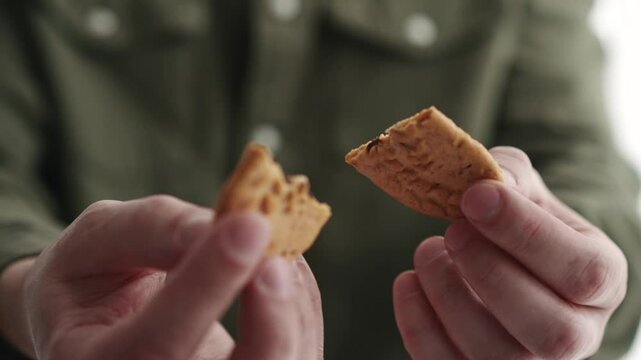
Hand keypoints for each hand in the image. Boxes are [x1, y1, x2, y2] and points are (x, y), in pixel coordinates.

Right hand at [7, 196, 322, 359]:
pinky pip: (297, 352)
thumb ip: (152, 229)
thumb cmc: (97, 276)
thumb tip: (223, 224)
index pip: (159, 344)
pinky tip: (278, 263)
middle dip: (272, 317)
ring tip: (273, 241)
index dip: (207, 285)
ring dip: (292, 299)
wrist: (106, 317)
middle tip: (280, 251)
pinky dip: (299, 302)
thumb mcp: (99, 240)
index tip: (249, 226)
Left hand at [393, 147, 626, 358]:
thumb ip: (510, 177)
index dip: (525, 233)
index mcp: (601, 281)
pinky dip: (418, 325)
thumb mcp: (526, 190)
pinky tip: (407, 281)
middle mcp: (577, 334)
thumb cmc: (523, 222)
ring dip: (450, 298)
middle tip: (452, 230)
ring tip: (427, 251)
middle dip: (490, 273)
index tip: (475, 196)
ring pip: (497, 356)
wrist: (508, 258)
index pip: (582, 272)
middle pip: (550, 330)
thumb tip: (485, 182)